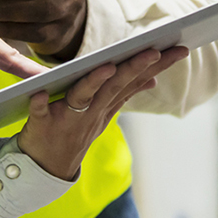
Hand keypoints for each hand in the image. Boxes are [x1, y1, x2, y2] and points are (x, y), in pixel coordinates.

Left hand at [16, 46, 189, 179]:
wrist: (44, 169)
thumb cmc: (74, 132)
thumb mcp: (104, 115)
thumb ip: (124, 94)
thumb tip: (152, 78)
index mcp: (106, 106)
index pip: (136, 81)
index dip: (158, 66)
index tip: (180, 48)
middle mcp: (91, 112)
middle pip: (115, 86)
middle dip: (135, 67)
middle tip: (155, 51)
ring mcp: (67, 119)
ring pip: (83, 96)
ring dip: (94, 82)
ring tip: (107, 66)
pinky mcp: (41, 125)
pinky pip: (39, 113)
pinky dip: (39, 104)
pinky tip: (37, 94)